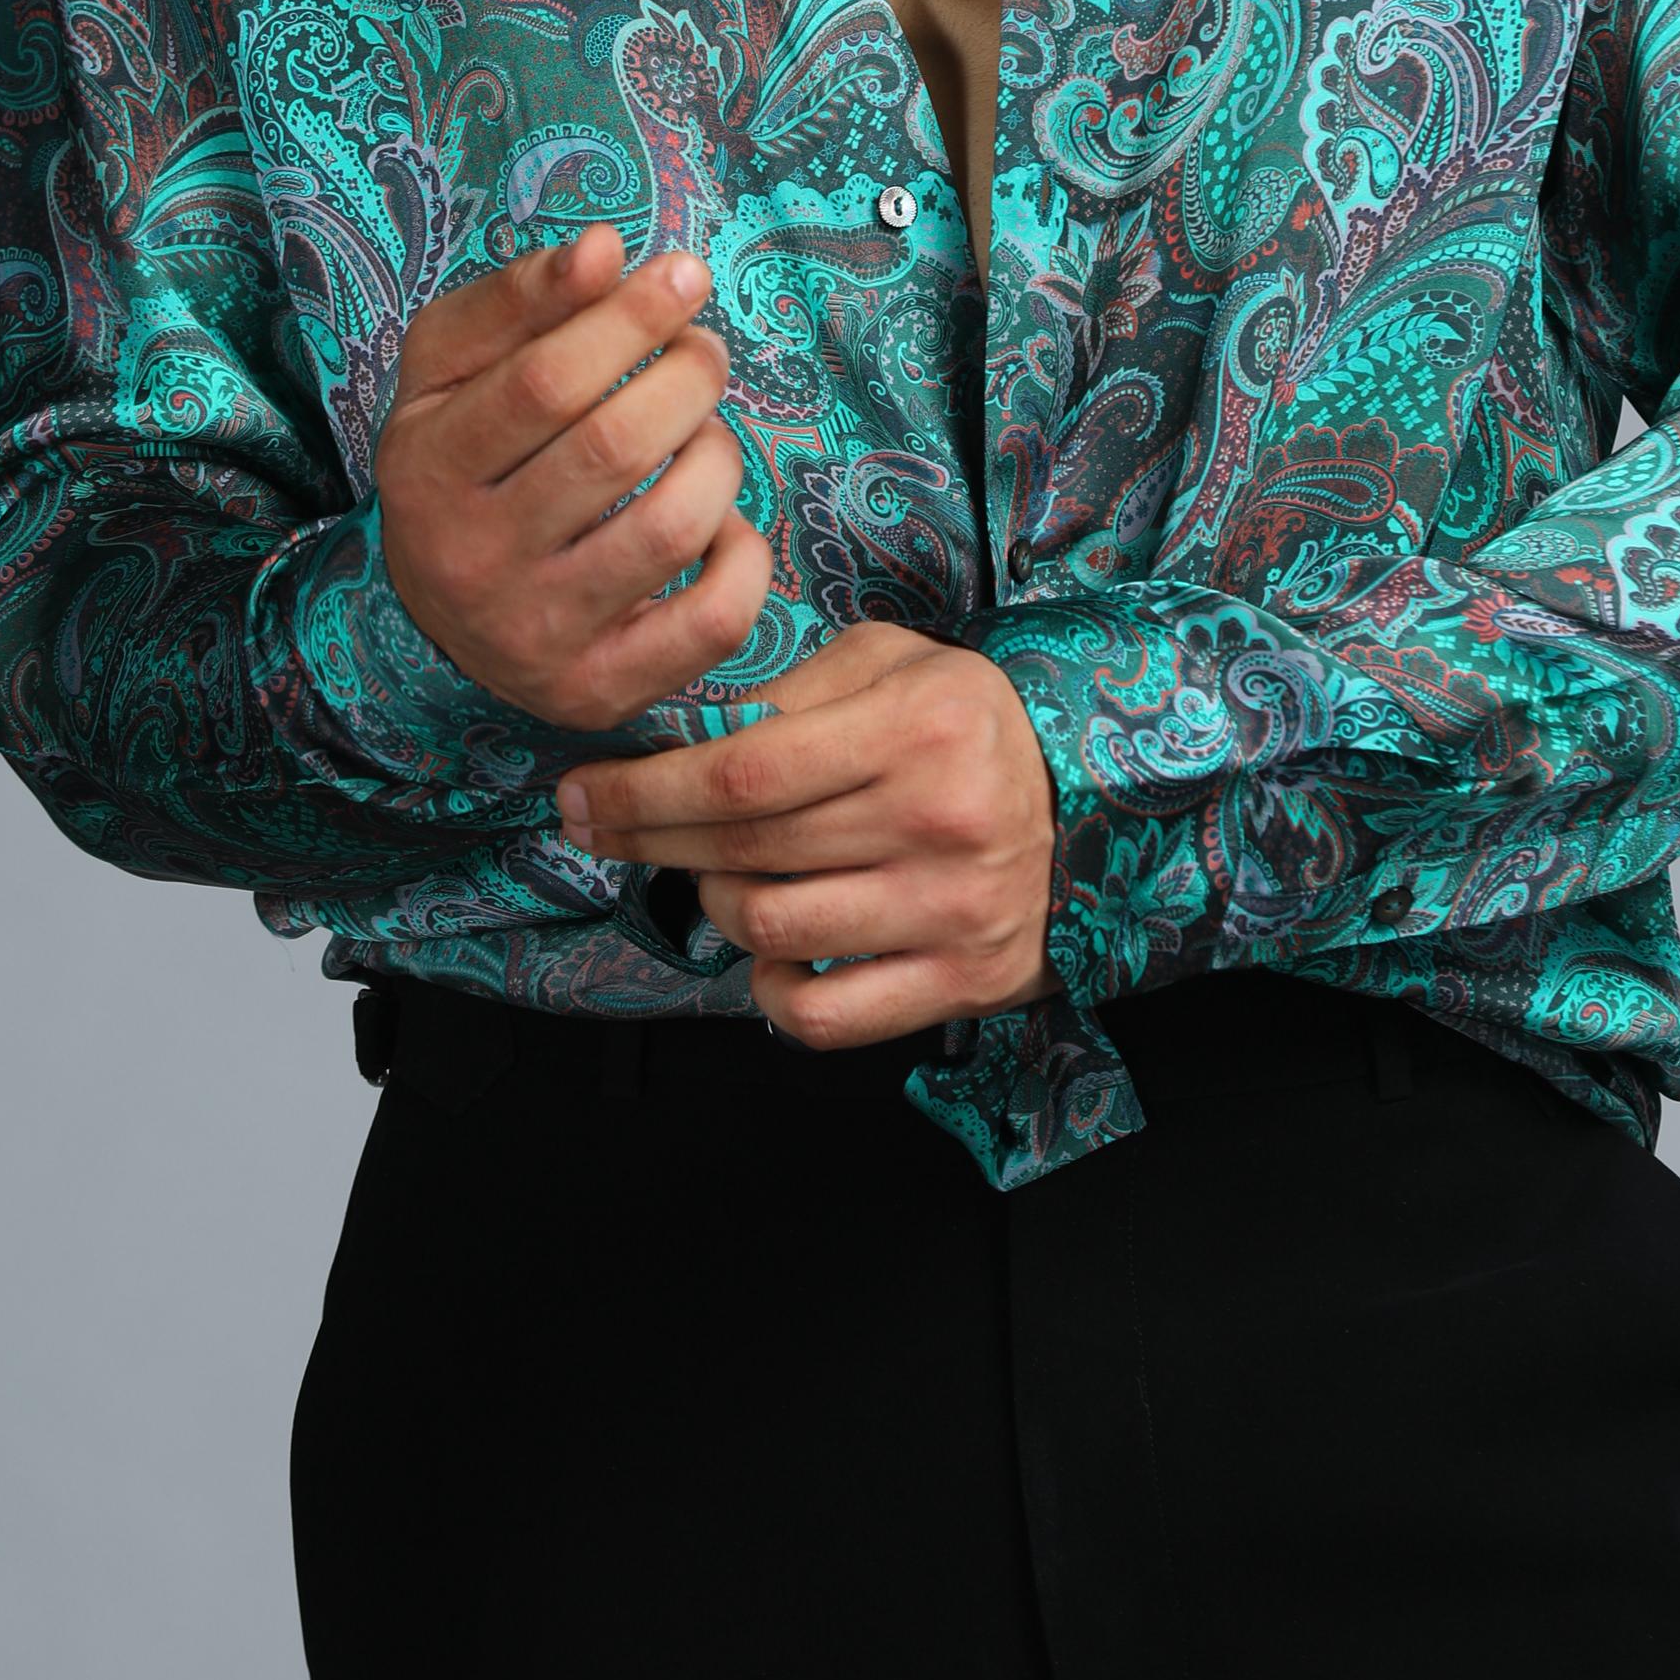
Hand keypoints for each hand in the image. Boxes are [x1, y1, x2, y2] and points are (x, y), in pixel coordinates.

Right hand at [375, 226, 771, 725]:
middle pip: (615, 447)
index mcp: (426, 470)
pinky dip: (745, 554)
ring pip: (674, 526)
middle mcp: (473, 564)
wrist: (437, 616)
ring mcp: (539, 638)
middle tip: (703, 351)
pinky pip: (715, 619)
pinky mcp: (602, 691)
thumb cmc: (462, 456)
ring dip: (717, 454)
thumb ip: (520, 298)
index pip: (542, 383)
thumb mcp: (451, 365)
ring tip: (702, 433)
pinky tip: (718, 524)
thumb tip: (604, 248)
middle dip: (687, 375)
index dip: (628, 318)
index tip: (685, 275)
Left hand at [554, 619, 1058, 1044]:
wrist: (1098, 803)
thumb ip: (793, 689)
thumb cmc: (971, 725)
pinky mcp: (960, 984)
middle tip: (604, 826)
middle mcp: (936, 822)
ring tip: (718, 870)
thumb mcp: (895, 664)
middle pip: (743, 848)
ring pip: (769, 928)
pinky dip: (770, 989)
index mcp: (916, 728)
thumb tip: (681, 734)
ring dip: (714, 901)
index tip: (581, 794)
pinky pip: (822, 1015)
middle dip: (648, 838)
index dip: (645, 791)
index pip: (744, 771)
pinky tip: (771, 949)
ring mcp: (950, 912)